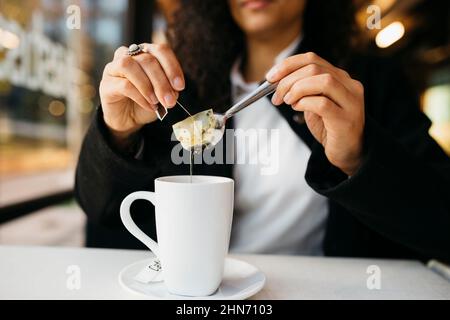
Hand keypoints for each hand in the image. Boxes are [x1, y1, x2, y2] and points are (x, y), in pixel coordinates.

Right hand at [100, 43, 184, 146]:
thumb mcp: (162, 95)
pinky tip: (149, 106)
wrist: (127, 119)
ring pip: (130, 66)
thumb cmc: (146, 102)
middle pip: (147, 59)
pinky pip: (123, 85)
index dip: (172, 67)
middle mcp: (128, 55)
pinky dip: (140, 96)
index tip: (180, 86)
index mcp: (145, 53)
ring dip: (147, 85)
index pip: (160, 50)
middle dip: (162, 81)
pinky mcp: (106, 84)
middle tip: (170, 100)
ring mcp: (114, 68)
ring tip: (156, 101)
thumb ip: (168, 89)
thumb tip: (173, 90)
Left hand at [266, 52, 364, 175]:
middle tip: (277, 96)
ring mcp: (351, 101)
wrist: (347, 151)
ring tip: (288, 102)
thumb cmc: (329, 127)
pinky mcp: (346, 119)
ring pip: (323, 81)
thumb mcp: (314, 103)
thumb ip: (303, 89)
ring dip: (298, 89)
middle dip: (288, 80)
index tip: (270, 77)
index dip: (288, 65)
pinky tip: (297, 109)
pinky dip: (304, 103)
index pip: (312, 59)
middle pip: (314, 68)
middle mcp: (349, 85)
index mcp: (340, 77)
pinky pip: (322, 104)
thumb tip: (277, 81)